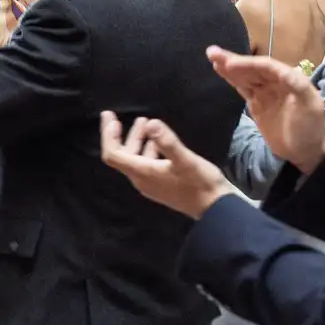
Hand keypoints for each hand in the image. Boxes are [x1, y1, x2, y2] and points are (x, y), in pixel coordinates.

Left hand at [99, 112, 234, 219]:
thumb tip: (150, 123)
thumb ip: (167, 142)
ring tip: (144, 122)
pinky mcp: (161, 184)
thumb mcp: (185, 160)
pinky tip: (159, 141)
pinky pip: (146, 164)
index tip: (110, 117)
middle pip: (122, 156)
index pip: (113, 154)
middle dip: (121, 135)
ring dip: (137, 140)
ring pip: (136, 159)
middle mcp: (141, 180)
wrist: (216, 208)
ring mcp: (151, 183)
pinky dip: (148, 149)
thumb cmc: (201, 183)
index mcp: (142, 173)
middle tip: (119, 116)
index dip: (108, 135)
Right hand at [207, 47, 324, 174]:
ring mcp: (265, 92)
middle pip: (253, 68)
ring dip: (229, 66)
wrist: (304, 151)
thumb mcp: (310, 106)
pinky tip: (221, 70)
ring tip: (212, 56)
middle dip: (234, 60)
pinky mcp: (256, 103)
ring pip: (246, 76)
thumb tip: (284, 71)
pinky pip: (243, 87)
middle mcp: (277, 81)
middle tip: (213, 52)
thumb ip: (299, 87)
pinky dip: (231, 79)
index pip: (266, 67)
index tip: (230, 64)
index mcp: (290, 79)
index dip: (248, 64)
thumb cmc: (310, 128)